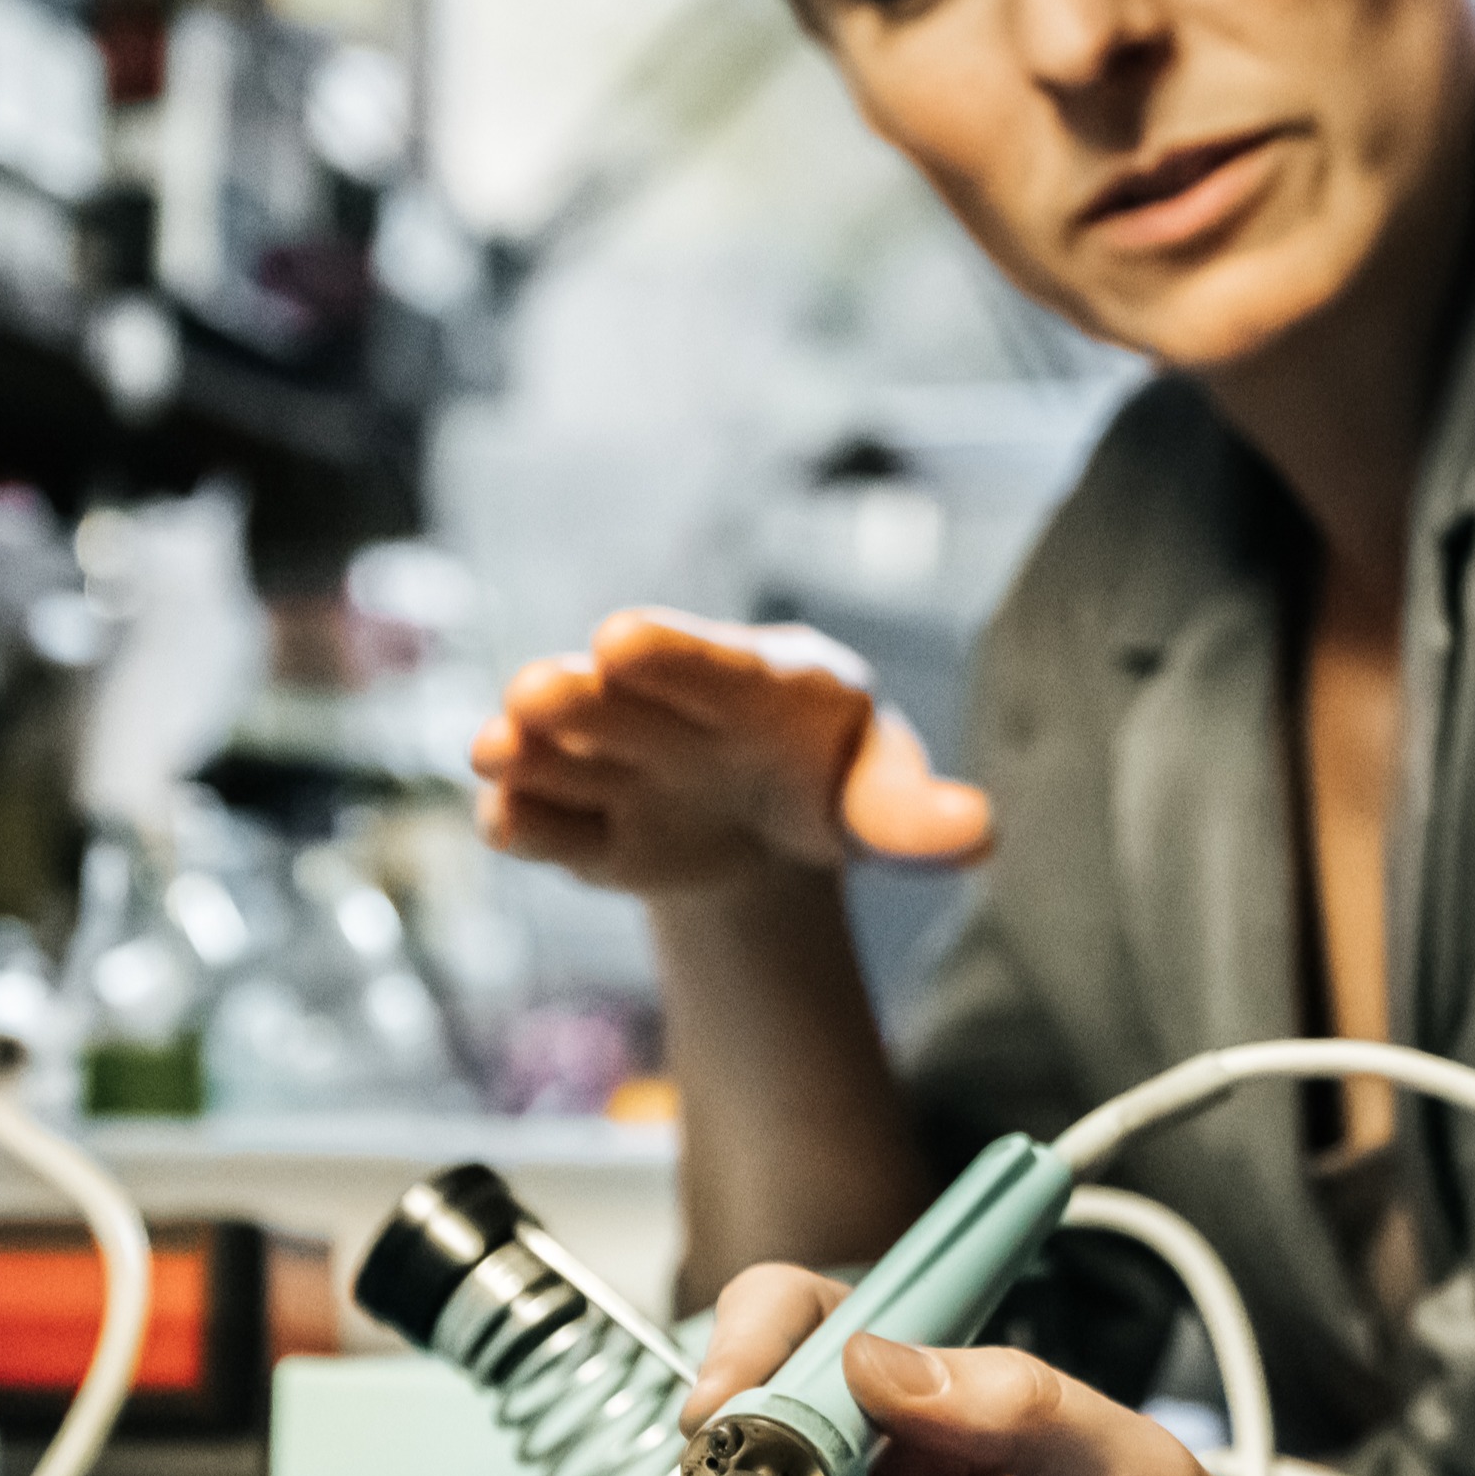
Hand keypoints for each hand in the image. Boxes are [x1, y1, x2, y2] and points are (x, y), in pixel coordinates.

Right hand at [468, 609, 992, 898]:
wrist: (770, 825)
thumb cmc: (833, 779)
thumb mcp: (880, 793)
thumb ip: (914, 815)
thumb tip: (978, 834)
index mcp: (755, 685)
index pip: (709, 664)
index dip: (669, 655)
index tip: (623, 641)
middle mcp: (672, 714)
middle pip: (618, 701)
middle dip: (578, 698)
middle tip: (537, 693)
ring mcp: (621, 767)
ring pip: (565, 752)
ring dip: (529, 751)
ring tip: (496, 750)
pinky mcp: (589, 827)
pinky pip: (550, 820)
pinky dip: (526, 820)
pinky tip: (505, 819)